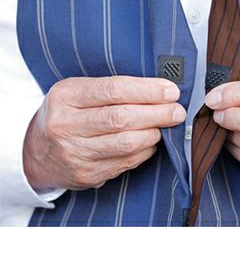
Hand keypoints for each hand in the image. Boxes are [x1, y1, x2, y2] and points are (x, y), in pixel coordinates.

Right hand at [23, 76, 186, 189]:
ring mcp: (76, 153)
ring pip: (127, 143)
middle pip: (122, 119)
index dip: (147, 90)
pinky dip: (146, 150)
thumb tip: (159, 90)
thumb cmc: (67, 114)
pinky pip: (127, 161)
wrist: (38, 152)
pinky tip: (152, 140)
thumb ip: (112, 89)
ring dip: (155, 133)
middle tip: (177, 110)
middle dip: (158, 113)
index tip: (171, 91)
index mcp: (65, 96)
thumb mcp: (78, 91)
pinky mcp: (88, 174)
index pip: (113, 90)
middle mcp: (66, 126)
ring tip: (167, 124)